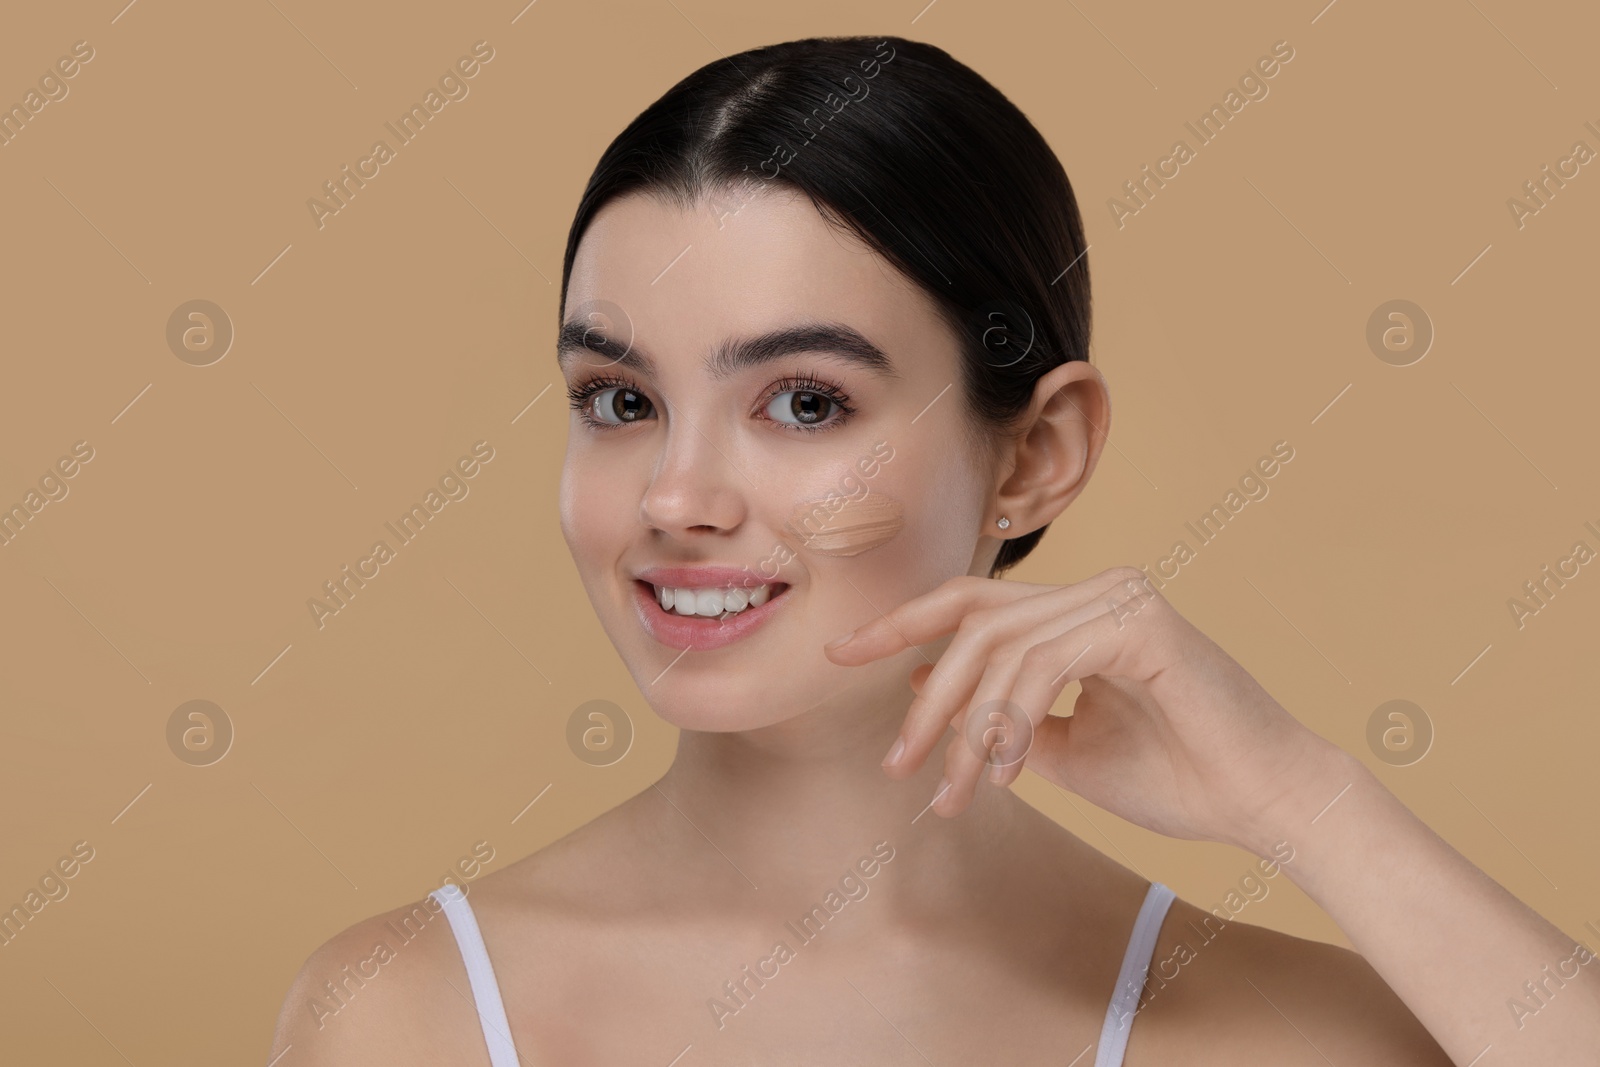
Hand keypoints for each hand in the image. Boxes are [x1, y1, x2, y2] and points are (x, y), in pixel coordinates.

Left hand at [822, 567, 1342, 855]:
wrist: (1265, 802)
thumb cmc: (1176, 778)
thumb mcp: (1062, 751)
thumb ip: (1000, 715)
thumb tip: (927, 686)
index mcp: (1078, 613)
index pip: (972, 602)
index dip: (902, 624)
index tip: (842, 654)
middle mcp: (1097, 591)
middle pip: (972, 617)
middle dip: (922, 690)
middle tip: (895, 761)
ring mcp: (1120, 597)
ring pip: (1000, 646)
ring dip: (964, 727)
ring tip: (952, 791)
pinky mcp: (1140, 621)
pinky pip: (1044, 663)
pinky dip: (1012, 719)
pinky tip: (1004, 772)